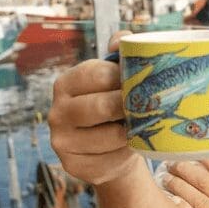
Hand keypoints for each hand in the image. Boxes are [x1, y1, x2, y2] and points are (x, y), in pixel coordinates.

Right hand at [48, 31, 140, 185]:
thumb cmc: (115, 107)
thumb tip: (122, 41)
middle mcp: (57, 112)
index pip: (98, 74)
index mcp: (65, 84)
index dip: (125, 77)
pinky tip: (130, 148)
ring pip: (110, 136)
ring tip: (144, 127)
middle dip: (131, 106)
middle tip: (151, 107)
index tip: (143, 82)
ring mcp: (62, 142)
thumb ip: (120, 54)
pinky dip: (126, 155)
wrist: (110, 151)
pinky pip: (109, 160)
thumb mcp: (115, 79)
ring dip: (133, 133)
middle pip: (102, 106)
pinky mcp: (73, 166)